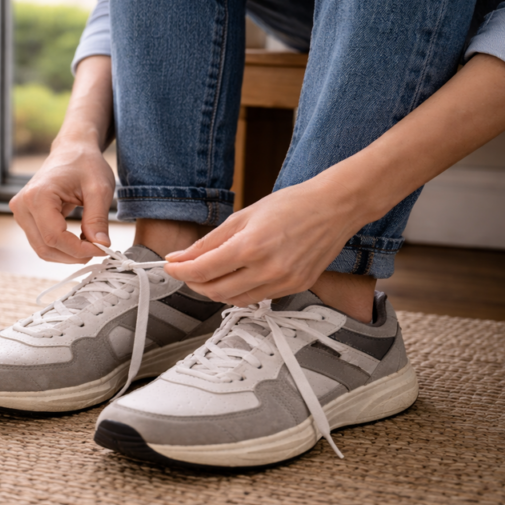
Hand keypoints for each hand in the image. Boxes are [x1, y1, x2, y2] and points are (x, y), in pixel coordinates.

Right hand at [9, 142, 114, 263]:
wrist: (72, 150)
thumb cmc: (85, 163)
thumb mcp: (99, 190)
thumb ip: (98, 219)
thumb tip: (101, 246)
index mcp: (38, 195)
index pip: (55, 237)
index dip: (79, 249)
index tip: (103, 249)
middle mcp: (22, 205)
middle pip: (45, 247)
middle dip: (74, 255)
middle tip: (99, 249)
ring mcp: (20, 212)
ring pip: (42, 248)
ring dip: (67, 254)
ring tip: (91, 244)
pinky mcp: (25, 216)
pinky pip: (41, 241)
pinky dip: (61, 247)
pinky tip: (79, 240)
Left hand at [163, 174, 366, 305]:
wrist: (335, 208)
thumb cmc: (291, 205)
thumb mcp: (243, 216)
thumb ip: (209, 242)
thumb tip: (180, 257)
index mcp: (251, 247)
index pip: (202, 270)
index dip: (180, 271)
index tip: (169, 267)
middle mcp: (267, 270)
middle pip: (215, 291)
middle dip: (194, 283)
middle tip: (186, 270)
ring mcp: (283, 283)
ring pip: (234, 300)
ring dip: (215, 290)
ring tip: (209, 274)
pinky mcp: (295, 288)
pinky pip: (257, 298)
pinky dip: (239, 291)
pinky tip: (236, 277)